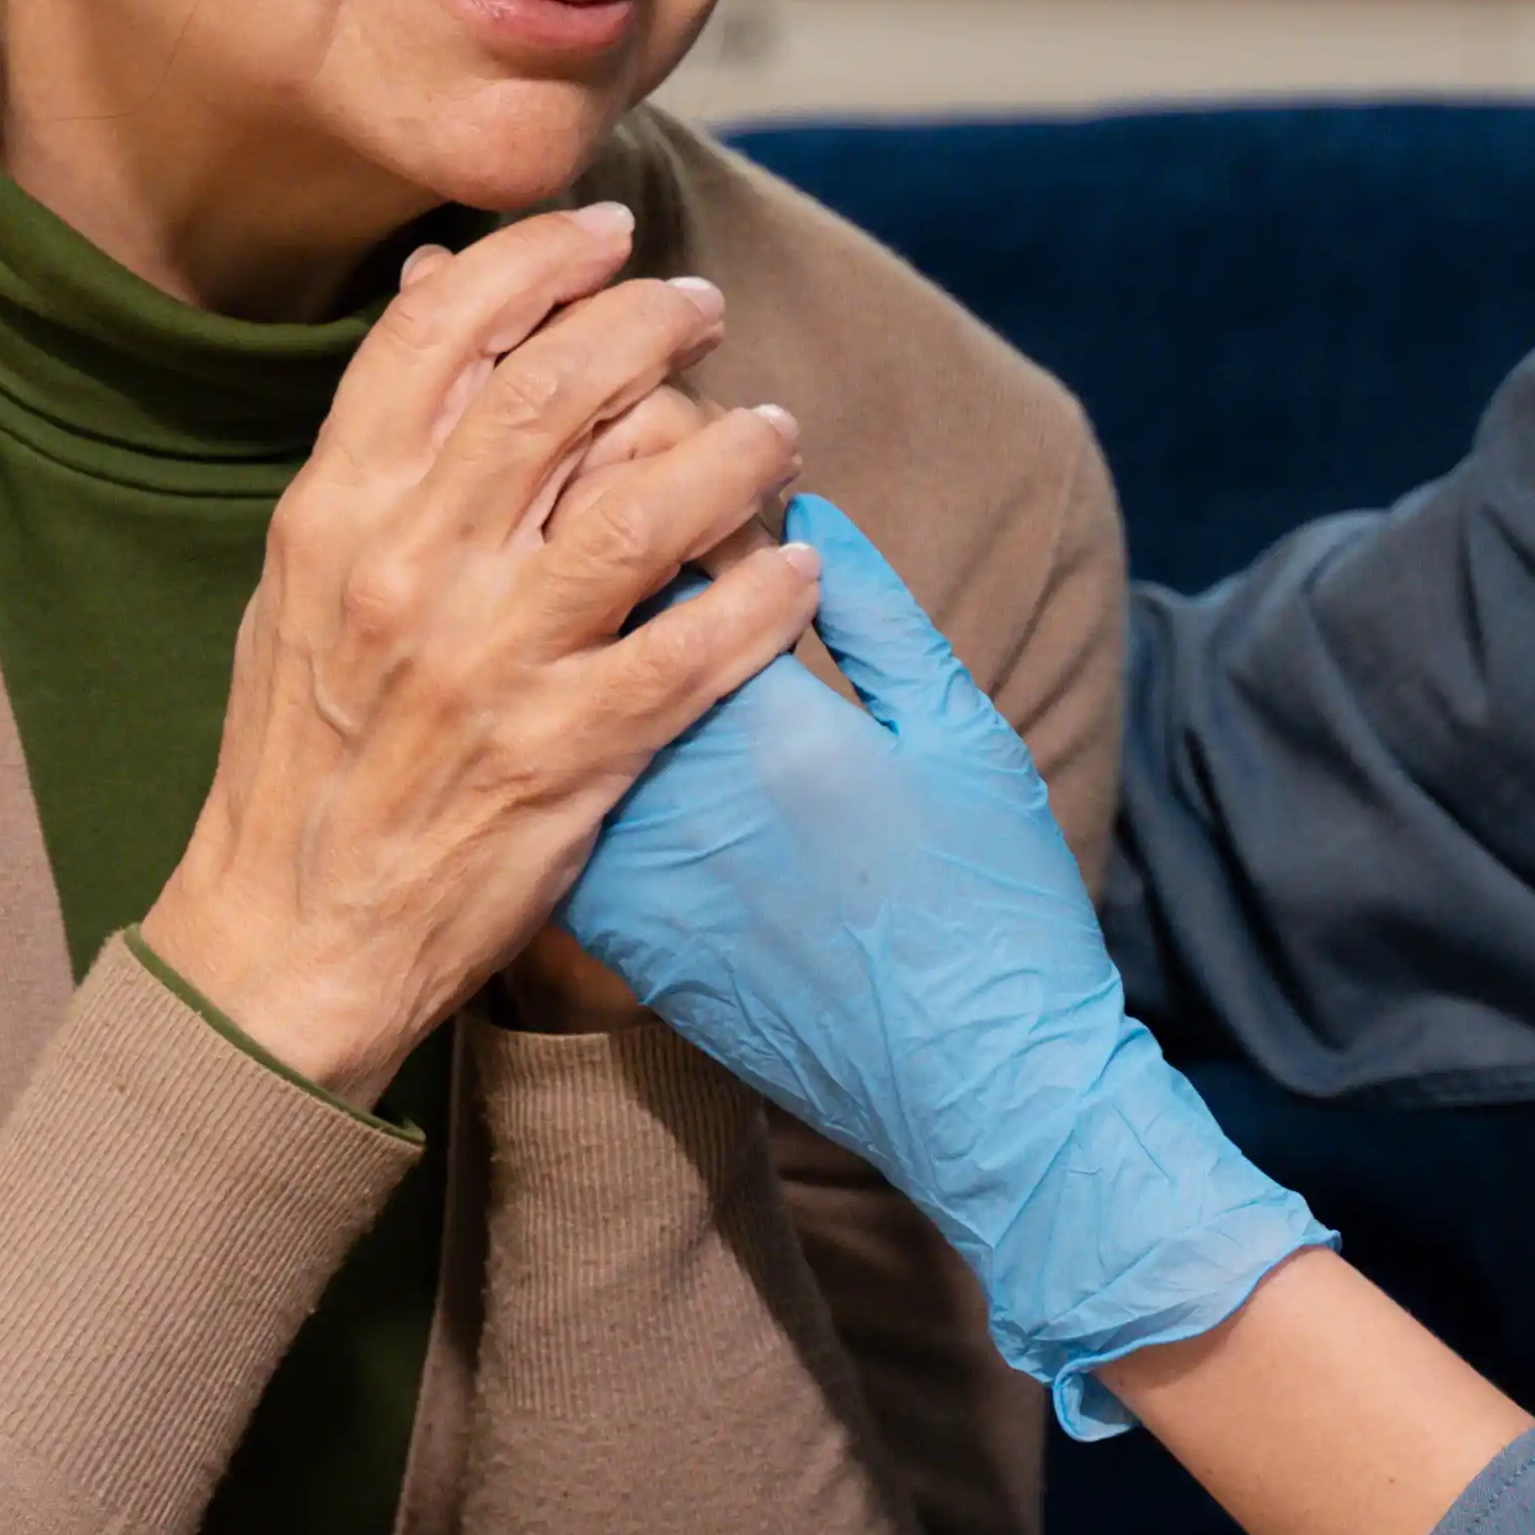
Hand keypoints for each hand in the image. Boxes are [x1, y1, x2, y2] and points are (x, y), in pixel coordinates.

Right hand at [142, 204, 819, 1103]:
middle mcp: (406, 572)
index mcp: (334, 515)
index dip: (535, 263)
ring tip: (777, 432)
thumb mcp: (303, 583)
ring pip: (643, 509)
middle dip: (647, 325)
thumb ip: (375, 452)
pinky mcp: (559, 757)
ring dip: (731, 452)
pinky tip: (798, 566)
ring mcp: (485, 665)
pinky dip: (758, 596)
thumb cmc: (305, 751)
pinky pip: (690, 652)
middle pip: (552, 395)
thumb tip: (435, 298)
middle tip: (704, 307)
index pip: (437, 337)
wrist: (290, 936)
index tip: (605, 232)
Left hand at [568, 499, 1329, 1427]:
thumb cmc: (991, 902)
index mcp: (759, 712)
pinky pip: (555, 804)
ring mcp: (626, 867)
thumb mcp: (957, 730)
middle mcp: (665, 784)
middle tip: (606, 490)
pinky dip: (559, 742)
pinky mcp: (613, 935)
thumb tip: (800, 511)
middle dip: (582, 536)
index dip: (648, 471)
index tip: (673, 444)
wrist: (973, 1091)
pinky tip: (588, 717)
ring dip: (557, 639)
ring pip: (543, 709)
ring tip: (593, 600)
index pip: (650, 541)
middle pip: (572, 618)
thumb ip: (874, 610)